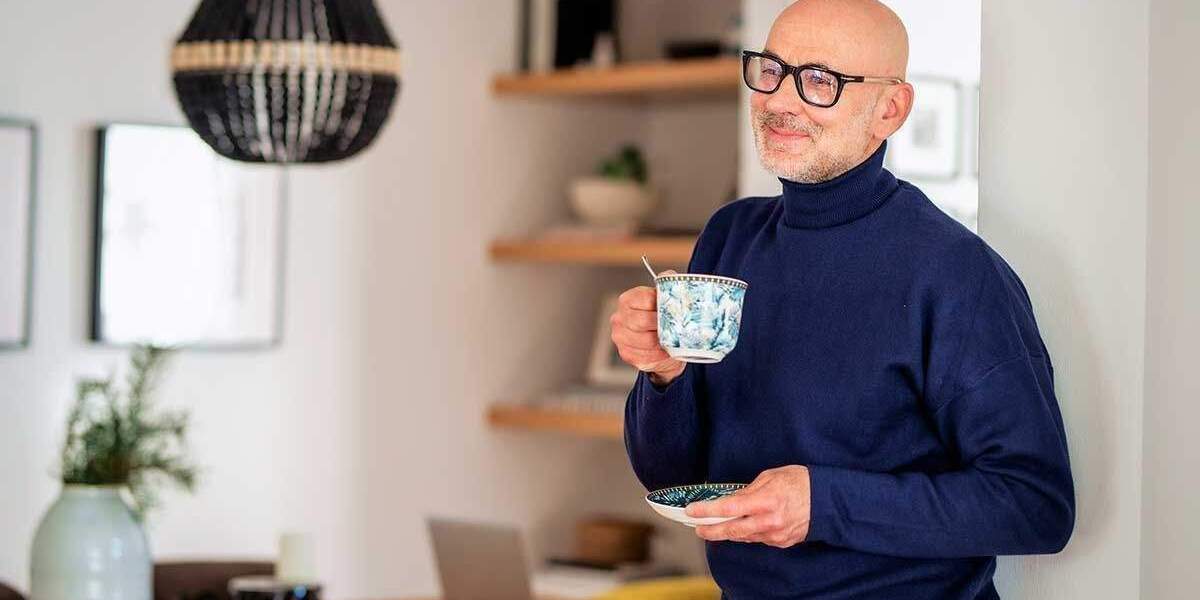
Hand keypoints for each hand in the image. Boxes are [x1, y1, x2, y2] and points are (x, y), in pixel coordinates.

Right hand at [610, 271, 684, 384]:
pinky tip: (665, 350)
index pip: (645, 299)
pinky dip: (659, 354)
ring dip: (662, 341)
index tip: (674, 310)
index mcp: (627, 299)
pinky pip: (645, 355)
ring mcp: (620, 336)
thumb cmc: (661, 317)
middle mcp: (619, 317)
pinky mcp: (626, 353)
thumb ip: (667, 283)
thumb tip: (668, 277)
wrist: (658, 341)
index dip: (663, 305)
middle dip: (662, 325)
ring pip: (645, 341)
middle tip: (676, 327)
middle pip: (643, 321)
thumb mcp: (664, 296)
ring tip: (672, 339)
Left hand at [687, 465, 811, 547]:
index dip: (707, 510)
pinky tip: (743, 526)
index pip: (729, 508)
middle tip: (698, 529)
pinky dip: (748, 532)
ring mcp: (775, 534)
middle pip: (731, 530)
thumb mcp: (771, 477)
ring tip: (716, 526)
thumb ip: (748, 490)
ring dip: (728, 532)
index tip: (692, 511)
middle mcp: (769, 521)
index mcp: (766, 501)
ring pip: (743, 536)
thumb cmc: (800, 483)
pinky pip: (758, 539)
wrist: (828, 501)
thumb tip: (731, 499)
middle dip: (711, 530)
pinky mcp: (781, 542)